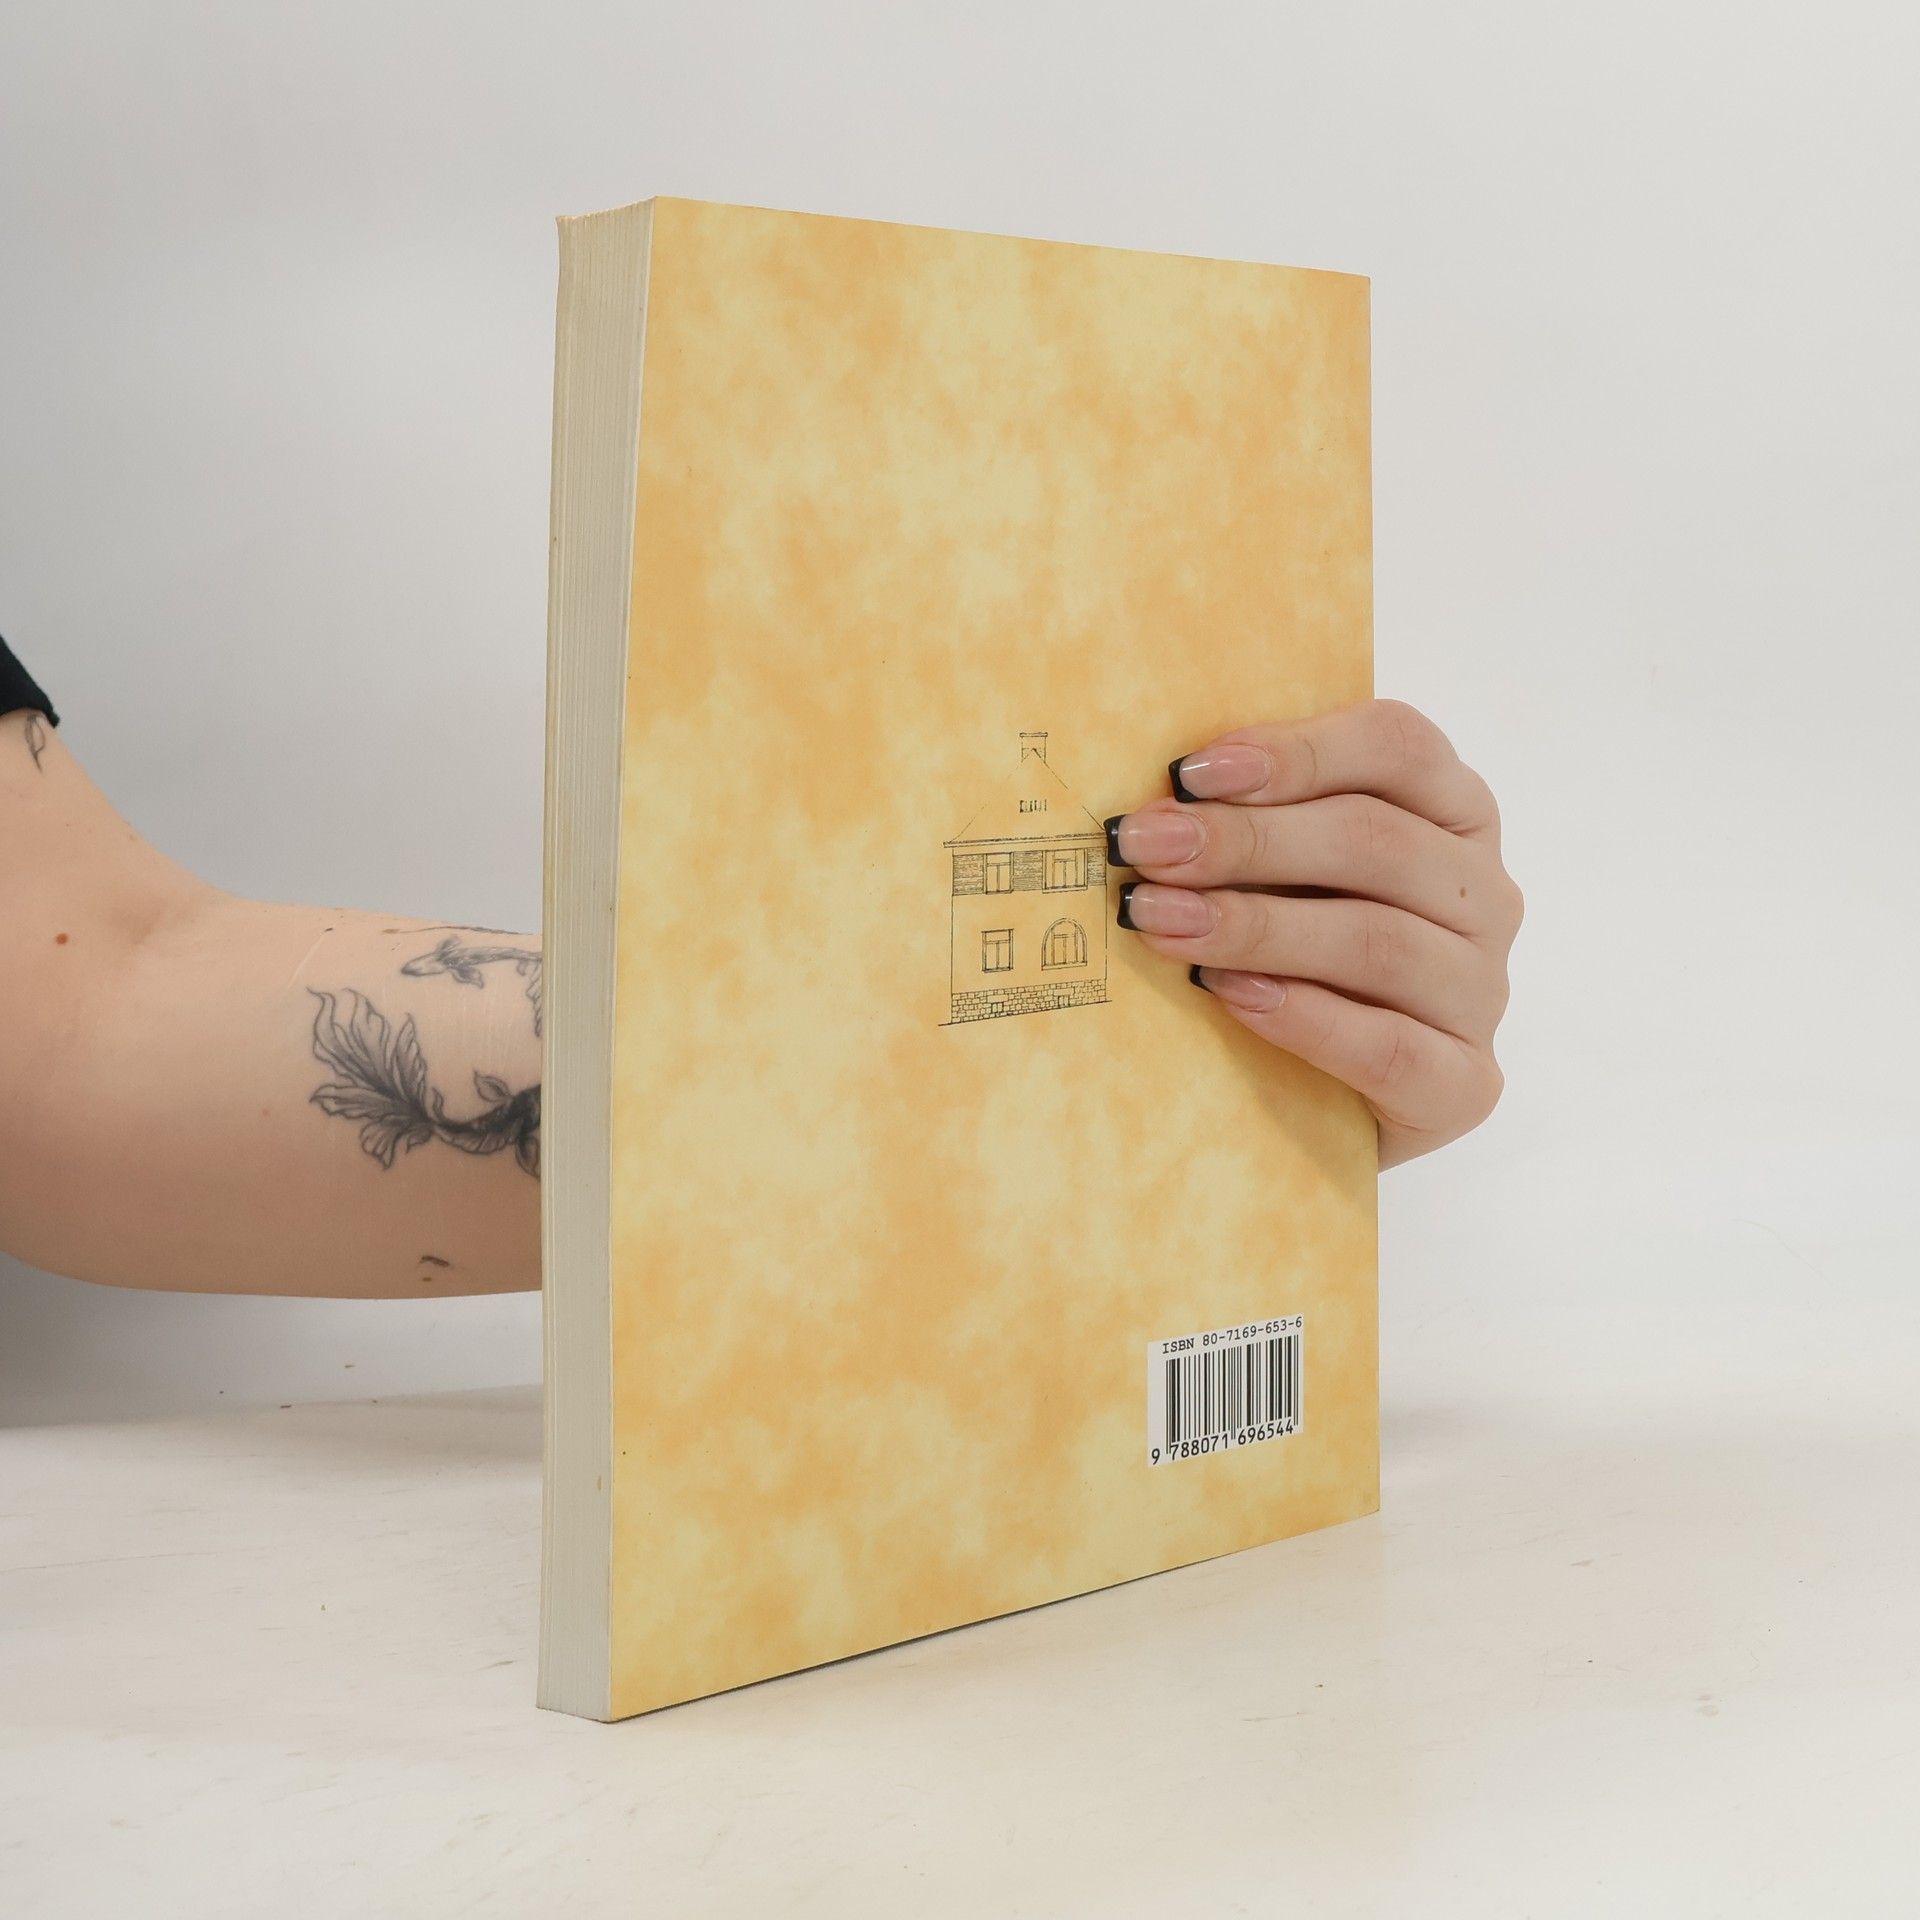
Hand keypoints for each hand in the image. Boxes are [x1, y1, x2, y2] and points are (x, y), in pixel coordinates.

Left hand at [1106, 700, 1520, 1167]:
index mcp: (1453, 815)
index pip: (1399, 749)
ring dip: (1254, 926)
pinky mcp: (1464, 1085)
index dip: (1296, 752)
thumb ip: (1251, 823)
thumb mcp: (1280, 876)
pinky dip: (1302, 1016)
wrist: (1318, 1111)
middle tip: (1146, 850)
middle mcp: (1482, 896)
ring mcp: (1480, 993)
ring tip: (1161, 923)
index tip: (1188, 773)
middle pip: (1376, 841)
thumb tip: (1161, 802)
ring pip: (1377, 941)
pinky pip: (1388, 1046)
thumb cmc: (1293, 962)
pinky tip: (1229, 996)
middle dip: (1245, 840)